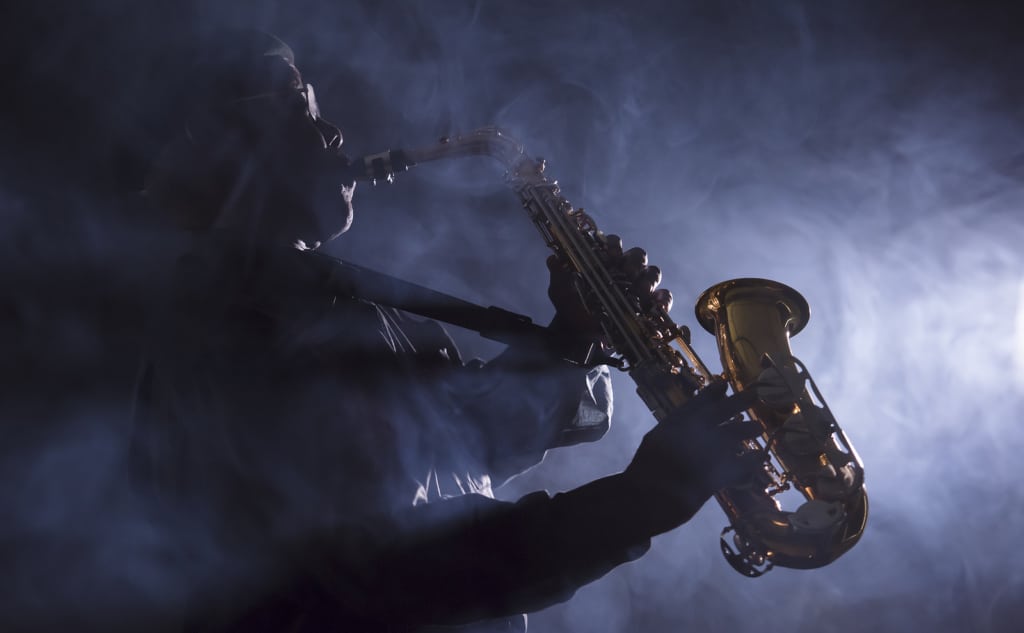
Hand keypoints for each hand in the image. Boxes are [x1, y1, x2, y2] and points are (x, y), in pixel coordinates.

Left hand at [546, 237, 672, 339]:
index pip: (614, 243)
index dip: (614, 245)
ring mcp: (638, 287)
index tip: (609, 255)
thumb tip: (553, 260)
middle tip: (629, 272)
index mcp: (605, 260)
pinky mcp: (647, 306)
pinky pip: (663, 298)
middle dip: (635, 261)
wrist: (577, 335)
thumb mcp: (560, 289)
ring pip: (652, 273)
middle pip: (638, 256)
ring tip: (642, 291)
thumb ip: (558, 273)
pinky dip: (663, 300)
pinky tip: (657, 306)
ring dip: (649, 279)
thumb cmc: (570, 306)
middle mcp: (624, 269)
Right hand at [623, 381, 764, 533]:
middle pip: (725, 409)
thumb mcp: (655, 442)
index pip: (700, 401)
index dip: (714, 392)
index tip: (724, 384)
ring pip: (738, 432)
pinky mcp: (725, 469)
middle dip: (740, 401)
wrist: (652, 495)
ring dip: (749, 428)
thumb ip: (672, 432)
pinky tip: (760, 457)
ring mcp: (713, 447)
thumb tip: (683, 429)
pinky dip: (753, 460)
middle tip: (755, 394)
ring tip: (759, 427)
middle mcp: (699, 428)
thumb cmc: (647, 470)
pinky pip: (746, 462)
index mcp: (679, 420)